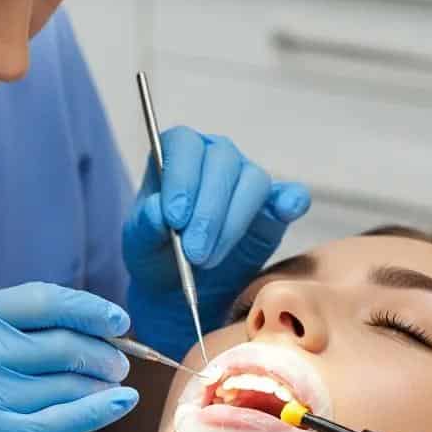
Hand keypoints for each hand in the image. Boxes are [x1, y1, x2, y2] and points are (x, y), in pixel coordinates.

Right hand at [0, 284, 138, 431]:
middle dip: (103, 351)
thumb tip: (87, 327)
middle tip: (121, 360)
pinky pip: (61, 419)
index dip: (87, 307)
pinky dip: (98, 409)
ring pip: (66, 382)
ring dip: (101, 382)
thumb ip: (10, 331)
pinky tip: (119, 403)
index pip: (41, 300)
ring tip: (114, 383)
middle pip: (60, 342)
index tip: (117, 320)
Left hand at [123, 127, 309, 360]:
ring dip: (233, 223)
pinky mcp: (273, 207)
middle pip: (221, 161)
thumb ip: (145, 226)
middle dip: (208, 211)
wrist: (178, 287)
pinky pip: (291, 195)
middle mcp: (214, 158)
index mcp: (176, 154)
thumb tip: (160, 211)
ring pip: (252, 182)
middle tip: (193, 252)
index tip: (174, 218)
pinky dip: (291, 201)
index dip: (181, 177)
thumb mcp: (139, 245)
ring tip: (208, 260)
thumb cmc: (155, 254)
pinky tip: (285, 212)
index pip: (183, 144)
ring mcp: (247, 180)